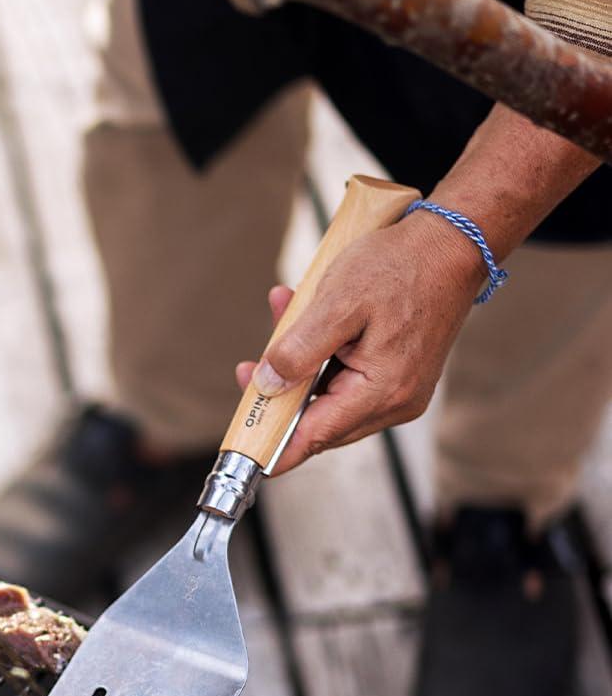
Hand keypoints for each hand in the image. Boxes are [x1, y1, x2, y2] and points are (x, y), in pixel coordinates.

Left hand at [234, 208, 485, 472]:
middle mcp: (394, 402)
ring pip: (328, 398)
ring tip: (282, 314)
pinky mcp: (396, 378)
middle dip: (279, 396)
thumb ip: (299, 350)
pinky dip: (321, 357)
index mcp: (382, 391)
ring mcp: (398, 393)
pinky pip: (345, 380)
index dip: (273, 447)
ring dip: (298, 367)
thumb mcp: (339, 302)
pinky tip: (306, 319)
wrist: (452, 243)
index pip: (314, 437)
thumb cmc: (401, 266)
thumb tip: (266, 385)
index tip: (242, 452)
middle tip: (247, 368)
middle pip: (318, 421)